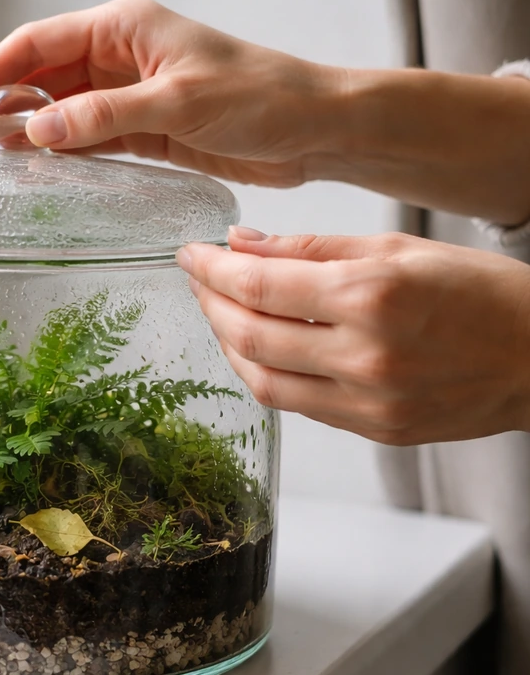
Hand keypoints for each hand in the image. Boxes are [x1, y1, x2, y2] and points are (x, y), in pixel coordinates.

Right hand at [0, 0, 344, 187]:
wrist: (313, 129)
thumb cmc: (261, 96)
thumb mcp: (177, 103)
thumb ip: (104, 117)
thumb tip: (35, 129)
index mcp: (122, 28)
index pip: (34, 47)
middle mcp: (118, 56)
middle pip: (35, 78)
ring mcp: (126, 95)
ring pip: (54, 111)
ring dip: (17, 134)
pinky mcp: (141, 131)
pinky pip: (83, 140)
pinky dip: (54, 154)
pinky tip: (29, 171)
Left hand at [179, 226, 529, 444]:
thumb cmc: (483, 294)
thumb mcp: (398, 248)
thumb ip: (311, 247)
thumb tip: (241, 243)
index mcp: (372, 297)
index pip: (258, 286)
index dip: (211, 270)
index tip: (190, 255)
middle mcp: (365, 356)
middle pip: (248, 336)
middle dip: (209, 304)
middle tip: (199, 281)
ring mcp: (369, 403)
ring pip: (261, 380)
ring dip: (228, 344)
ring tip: (221, 313)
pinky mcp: (374, 431)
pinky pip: (296, 405)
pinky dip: (265, 374)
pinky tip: (259, 348)